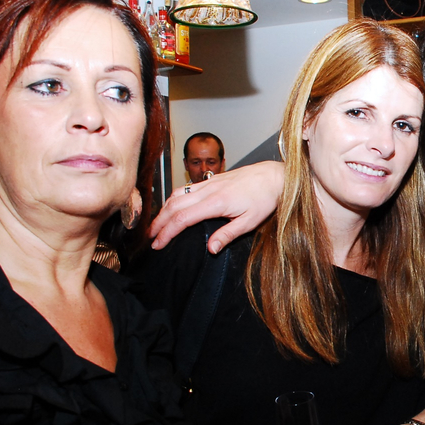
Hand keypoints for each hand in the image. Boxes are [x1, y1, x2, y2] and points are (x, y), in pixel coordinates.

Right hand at [150, 161, 284, 252]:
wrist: (274, 176)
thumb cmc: (265, 198)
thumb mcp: (250, 221)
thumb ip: (228, 234)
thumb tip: (210, 248)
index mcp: (216, 202)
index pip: (182, 219)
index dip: (167, 232)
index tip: (158, 244)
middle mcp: (208, 190)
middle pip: (173, 206)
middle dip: (159, 223)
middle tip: (151, 238)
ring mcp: (208, 183)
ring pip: (176, 195)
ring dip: (163, 210)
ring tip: (157, 225)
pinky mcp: (211, 179)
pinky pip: (185, 188)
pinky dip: (173, 199)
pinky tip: (172, 207)